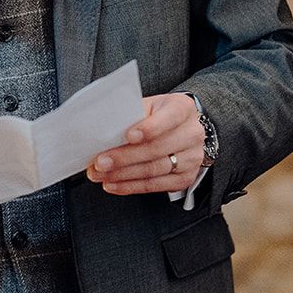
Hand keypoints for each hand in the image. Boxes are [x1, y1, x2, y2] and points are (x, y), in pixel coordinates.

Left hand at [87, 93, 203, 195]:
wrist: (179, 129)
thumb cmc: (158, 115)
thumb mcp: (148, 106)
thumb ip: (131, 114)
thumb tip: (103, 128)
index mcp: (183, 109)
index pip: (168, 118)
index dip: (149, 128)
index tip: (128, 136)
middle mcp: (192, 134)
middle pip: (156, 149)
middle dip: (124, 157)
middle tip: (101, 161)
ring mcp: (191, 158)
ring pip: (154, 170)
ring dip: (123, 174)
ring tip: (101, 174)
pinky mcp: (184, 178)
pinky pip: (154, 186)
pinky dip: (130, 186)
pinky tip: (113, 184)